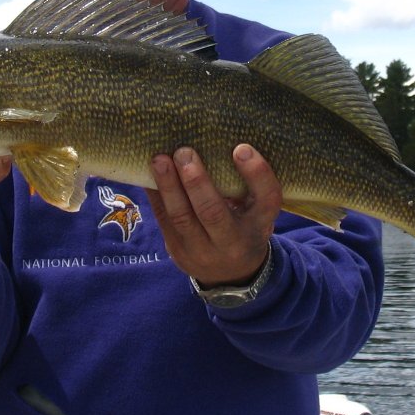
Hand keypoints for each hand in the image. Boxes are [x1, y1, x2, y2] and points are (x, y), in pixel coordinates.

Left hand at [145, 144, 281, 287]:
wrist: (232, 275)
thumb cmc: (245, 225)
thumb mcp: (257, 209)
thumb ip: (248, 182)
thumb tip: (215, 139)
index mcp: (259, 223)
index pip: (267, 198)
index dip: (256, 173)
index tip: (241, 148)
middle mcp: (233, 241)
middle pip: (212, 213)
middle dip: (196, 182)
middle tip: (184, 152)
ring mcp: (202, 250)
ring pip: (181, 218)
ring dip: (168, 186)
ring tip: (159, 160)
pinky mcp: (177, 250)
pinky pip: (163, 220)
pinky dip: (155, 195)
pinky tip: (146, 173)